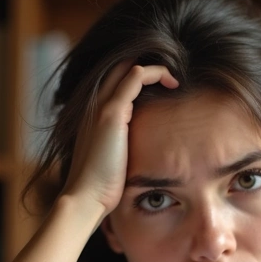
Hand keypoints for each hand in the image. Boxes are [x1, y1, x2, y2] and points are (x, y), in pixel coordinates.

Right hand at [62, 61, 178, 216]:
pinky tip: (173, 84)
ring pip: (129, 67)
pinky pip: (136, 76)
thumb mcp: (114, 157)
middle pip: (120, 66)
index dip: (140, 75)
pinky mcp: (112, 112)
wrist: (86, 196)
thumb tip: (140, 147)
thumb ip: (123, 144)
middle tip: (171, 75)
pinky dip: (157, 73)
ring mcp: (102, 105)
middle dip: (147, 65)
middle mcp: (95, 103)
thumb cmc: (102, 184)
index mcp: (95, 113)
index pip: (116, 80)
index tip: (164, 86)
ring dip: (156, 67)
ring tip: (175, 79)